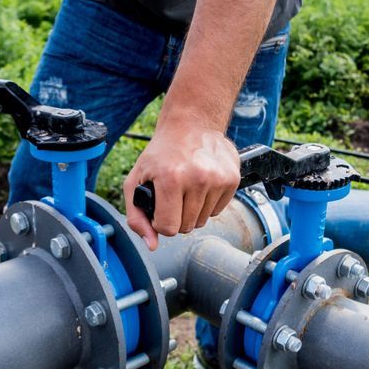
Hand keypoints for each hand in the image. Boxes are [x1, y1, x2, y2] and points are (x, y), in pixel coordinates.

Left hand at [123, 118, 239, 250]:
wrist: (191, 124)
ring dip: (192, 210)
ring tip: (187, 187)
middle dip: (177, 216)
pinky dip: (207, 203)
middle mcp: (197, 178)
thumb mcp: (136, 181)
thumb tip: (152, 244)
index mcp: (171, 178)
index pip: (168, 228)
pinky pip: (218, 211)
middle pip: (187, 227)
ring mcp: (218, 178)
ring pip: (203, 221)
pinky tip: (201, 184)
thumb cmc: (161, 154)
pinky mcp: (233, 178)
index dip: (160, 222)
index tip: (159, 207)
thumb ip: (136, 217)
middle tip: (173, 194)